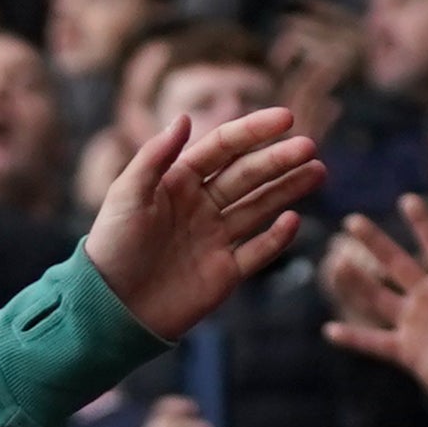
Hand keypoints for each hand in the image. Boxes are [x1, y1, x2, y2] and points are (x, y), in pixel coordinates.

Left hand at [78, 103, 330, 337]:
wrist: (109, 310)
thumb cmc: (112, 247)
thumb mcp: (126, 196)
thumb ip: (155, 157)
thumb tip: (185, 117)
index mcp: (178, 182)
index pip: (223, 148)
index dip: (253, 131)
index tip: (285, 117)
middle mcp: (201, 206)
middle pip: (247, 175)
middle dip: (278, 159)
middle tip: (309, 146)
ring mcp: (215, 238)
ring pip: (259, 207)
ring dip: (288, 189)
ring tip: (318, 171)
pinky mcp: (224, 272)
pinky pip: (257, 252)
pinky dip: (276, 238)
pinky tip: (293, 220)